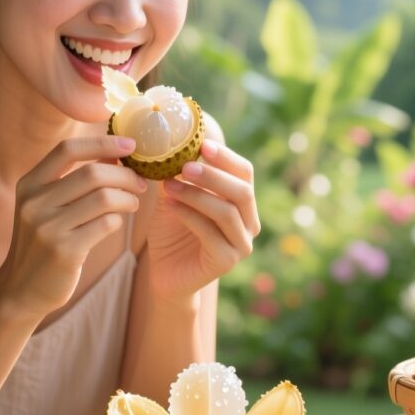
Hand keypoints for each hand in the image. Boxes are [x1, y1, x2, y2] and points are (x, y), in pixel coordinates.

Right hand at [0, 135, 145, 322]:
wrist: (21, 289)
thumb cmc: (44, 242)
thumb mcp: (45, 206)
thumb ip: (73, 180)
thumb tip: (115, 155)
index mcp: (29, 185)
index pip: (68, 150)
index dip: (103, 143)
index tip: (130, 145)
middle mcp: (35, 203)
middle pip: (93, 174)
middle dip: (124, 175)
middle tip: (139, 183)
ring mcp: (48, 228)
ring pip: (104, 198)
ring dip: (127, 198)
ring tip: (133, 203)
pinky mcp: (64, 251)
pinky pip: (106, 224)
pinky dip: (119, 220)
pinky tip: (117, 223)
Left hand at [146, 138, 260, 299]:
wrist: (164, 271)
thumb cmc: (172, 230)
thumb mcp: (175, 196)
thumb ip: (179, 174)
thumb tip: (172, 143)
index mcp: (243, 204)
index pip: (245, 173)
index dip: (226, 157)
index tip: (202, 144)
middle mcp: (250, 224)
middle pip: (242, 192)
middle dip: (213, 176)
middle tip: (185, 165)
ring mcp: (241, 245)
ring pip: (226, 212)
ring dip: (196, 195)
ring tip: (169, 185)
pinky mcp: (226, 262)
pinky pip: (210, 233)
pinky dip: (189, 215)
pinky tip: (171, 205)